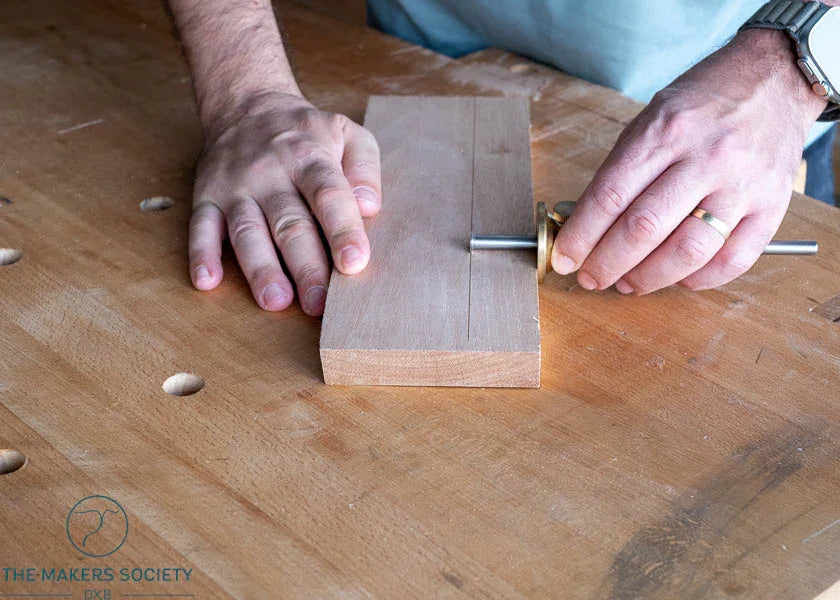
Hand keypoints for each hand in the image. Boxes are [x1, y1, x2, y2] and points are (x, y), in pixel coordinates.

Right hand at [188, 91, 380, 314]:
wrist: (245, 103)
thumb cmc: (306, 132)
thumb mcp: (347, 134)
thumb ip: (364, 168)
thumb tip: (369, 207)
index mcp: (309, 157)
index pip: (329, 195)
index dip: (342, 230)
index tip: (354, 263)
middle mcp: (270, 172)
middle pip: (289, 223)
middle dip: (305, 266)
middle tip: (319, 303)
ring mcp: (235, 186)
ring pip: (248, 231)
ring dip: (260, 268)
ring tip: (276, 301)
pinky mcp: (206, 196)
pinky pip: (201, 226)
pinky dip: (201, 254)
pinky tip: (208, 281)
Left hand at [552, 29, 826, 293]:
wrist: (776, 77)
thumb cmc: (704, 102)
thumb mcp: (652, 117)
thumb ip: (622, 169)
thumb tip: (587, 225)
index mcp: (666, 131)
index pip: (610, 196)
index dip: (581, 236)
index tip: (564, 259)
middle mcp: (705, 158)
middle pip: (644, 228)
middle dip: (606, 263)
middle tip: (589, 278)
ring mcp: (742, 184)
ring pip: (687, 251)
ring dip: (649, 278)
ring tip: (627, 284)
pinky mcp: (772, 205)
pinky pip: (734, 259)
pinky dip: (701, 279)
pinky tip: (679, 279)